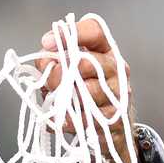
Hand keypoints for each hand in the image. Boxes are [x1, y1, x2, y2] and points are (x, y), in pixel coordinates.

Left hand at [38, 16, 137, 162]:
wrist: (111, 132)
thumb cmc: (87, 97)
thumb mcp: (69, 76)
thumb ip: (55, 63)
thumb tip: (44, 60)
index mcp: (105, 51)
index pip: (94, 30)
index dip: (71, 33)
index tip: (47, 43)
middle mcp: (116, 69)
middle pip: (85, 62)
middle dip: (58, 74)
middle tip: (49, 84)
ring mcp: (119, 94)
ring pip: (86, 91)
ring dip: (64, 99)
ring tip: (56, 104)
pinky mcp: (116, 119)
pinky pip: (86, 118)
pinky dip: (68, 121)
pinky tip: (61, 121)